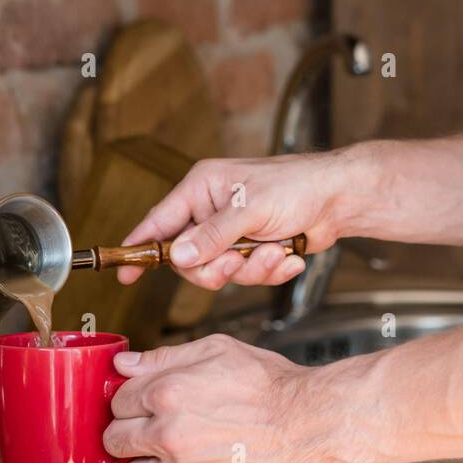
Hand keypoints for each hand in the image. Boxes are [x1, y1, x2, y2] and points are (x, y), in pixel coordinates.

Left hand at [106, 334, 334, 462]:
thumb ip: (163, 358)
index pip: (117, 401)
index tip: (140, 401)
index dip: (128, 398)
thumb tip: (122, 365)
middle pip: (114, 439)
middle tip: (147, 425)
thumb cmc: (267, 384)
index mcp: (168, 391)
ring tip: (165, 450)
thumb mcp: (215, 350)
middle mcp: (168, 433)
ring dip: (142, 462)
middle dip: (127, 430)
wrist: (305, 424)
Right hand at [116, 150, 346, 291]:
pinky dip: (270, 270)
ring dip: (251, 268)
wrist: (338, 199)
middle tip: (235, 264)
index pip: (159, 221)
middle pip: (189, 258)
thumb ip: (212, 236)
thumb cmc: (297, 186)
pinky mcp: (253, 250)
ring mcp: (232, 232)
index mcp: (202, 188)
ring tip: (276, 252)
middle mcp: (212, 210)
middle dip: (216, 268)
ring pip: (220, 272)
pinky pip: (247, 276)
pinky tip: (289, 255)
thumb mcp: (251, 209)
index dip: (140, 247)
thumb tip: (176, 257)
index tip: (124, 273)